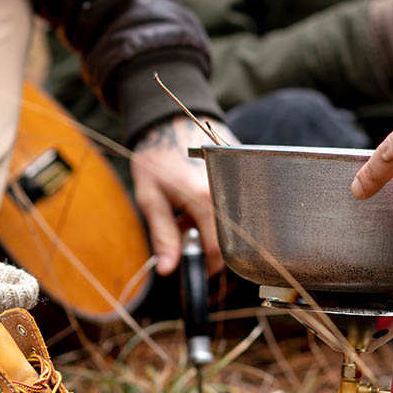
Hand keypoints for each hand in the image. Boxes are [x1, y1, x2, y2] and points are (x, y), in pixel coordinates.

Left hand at [131, 116, 235, 275]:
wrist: (168, 122)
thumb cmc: (156, 158)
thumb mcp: (150, 199)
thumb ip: (162, 236)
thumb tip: (168, 270)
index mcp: (206, 199)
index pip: (219, 249)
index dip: (208, 265)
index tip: (196, 269)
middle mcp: (228, 191)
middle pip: (229, 238)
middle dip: (207, 245)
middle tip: (184, 232)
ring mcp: (239, 182)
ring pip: (232, 223)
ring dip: (211, 228)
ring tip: (188, 213)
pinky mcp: (242, 176)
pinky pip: (235, 206)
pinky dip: (216, 212)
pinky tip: (198, 200)